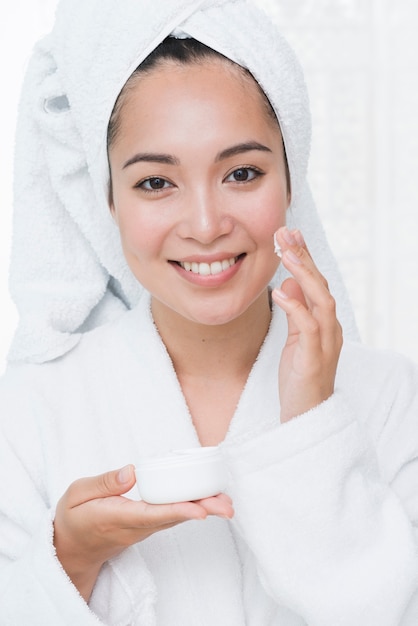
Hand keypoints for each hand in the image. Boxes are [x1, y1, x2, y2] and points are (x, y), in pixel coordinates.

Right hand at [54, 465, 232, 600]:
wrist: (73, 546)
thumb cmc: (74, 516)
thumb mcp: (76, 494)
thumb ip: (103, 483)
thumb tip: (131, 471)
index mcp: (116, 517)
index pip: (151, 515)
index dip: (177, 511)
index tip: (200, 510)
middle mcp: (135, 526)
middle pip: (172, 518)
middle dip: (201, 510)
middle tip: (227, 506)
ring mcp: (143, 528)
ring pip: (176, 518)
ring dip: (202, 510)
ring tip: (226, 502)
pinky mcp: (148, 525)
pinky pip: (172, 517)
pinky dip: (192, 507)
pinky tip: (209, 500)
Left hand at [272, 226, 342, 422]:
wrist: (305, 417)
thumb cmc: (300, 378)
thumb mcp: (296, 340)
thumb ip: (296, 312)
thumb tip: (290, 283)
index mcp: (325, 323)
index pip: (317, 283)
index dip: (305, 258)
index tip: (290, 235)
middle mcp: (331, 329)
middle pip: (322, 285)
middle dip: (305, 257)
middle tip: (287, 232)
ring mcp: (326, 344)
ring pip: (322, 301)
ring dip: (305, 275)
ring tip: (286, 254)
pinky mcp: (315, 359)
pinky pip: (309, 328)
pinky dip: (296, 307)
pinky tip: (280, 292)